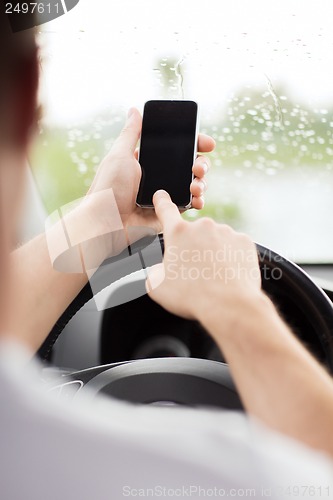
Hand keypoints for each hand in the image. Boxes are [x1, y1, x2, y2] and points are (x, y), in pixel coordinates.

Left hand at [88, 108, 214, 236]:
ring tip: (196, 185)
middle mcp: (158, 177)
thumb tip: (134, 110)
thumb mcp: (119, 155)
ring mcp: (165, 195)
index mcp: (147, 162)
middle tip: (198, 167)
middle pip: (189, 165)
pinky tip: (197, 198)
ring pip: (193, 184)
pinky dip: (198, 201)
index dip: (194, 144)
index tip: (206, 143)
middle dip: (201, 163)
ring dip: (201, 182)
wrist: (106, 223)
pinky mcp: (168, 213)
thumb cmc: (108, 189)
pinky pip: (189, 204)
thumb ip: (131, 133)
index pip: (176, 148)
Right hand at [146, 191, 261, 328]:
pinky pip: (233, 248)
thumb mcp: (156, 286)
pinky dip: (230, 258)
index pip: (166, 210)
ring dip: (212, 254)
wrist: (230, 305)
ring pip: (215, 241)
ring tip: (212, 277)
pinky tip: (227, 275)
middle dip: (192, 249)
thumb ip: (155, 270)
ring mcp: (226, 232)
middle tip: (193, 272)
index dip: (161, 202)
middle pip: (194, 234)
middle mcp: (203, 226)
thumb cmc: (191, 296)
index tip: (161, 195)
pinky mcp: (245, 242)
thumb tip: (162, 269)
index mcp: (178, 233)